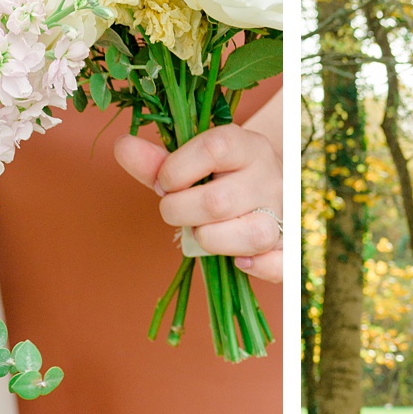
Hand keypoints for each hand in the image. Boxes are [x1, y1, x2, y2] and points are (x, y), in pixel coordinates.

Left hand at [114, 94, 283, 282]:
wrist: (269, 183)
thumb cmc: (220, 176)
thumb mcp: (191, 162)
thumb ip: (157, 161)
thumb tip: (122, 146)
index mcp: (247, 146)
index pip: (214, 148)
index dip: (177, 169)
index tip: (163, 182)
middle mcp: (270, 177)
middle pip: (219, 201)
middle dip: (180, 212)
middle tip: (173, 211)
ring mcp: (284, 213)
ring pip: (252, 234)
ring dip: (211, 241)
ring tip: (200, 233)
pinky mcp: (290, 246)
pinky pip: (282, 263)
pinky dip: (259, 267)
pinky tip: (238, 262)